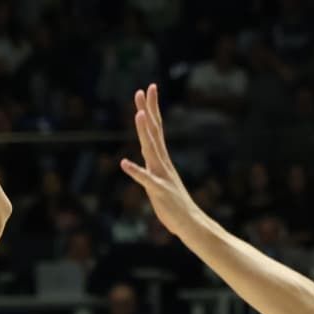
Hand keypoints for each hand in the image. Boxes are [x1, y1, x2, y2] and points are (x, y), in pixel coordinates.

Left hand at [120, 84, 202, 239]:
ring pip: (151, 150)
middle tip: (142, 90)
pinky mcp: (158, 192)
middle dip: (148, 110)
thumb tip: (147, 156)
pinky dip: (135, 171)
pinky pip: (145, 180)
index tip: (148, 89)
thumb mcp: (160, 182)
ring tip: (138, 114)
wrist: (190, 224)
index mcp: (162, 160)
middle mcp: (162, 164)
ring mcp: (161, 176)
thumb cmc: (175, 205)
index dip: (152, 108)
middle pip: (154, 132)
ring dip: (144, 132)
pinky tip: (123, 163)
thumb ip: (153, 168)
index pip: (157, 129)